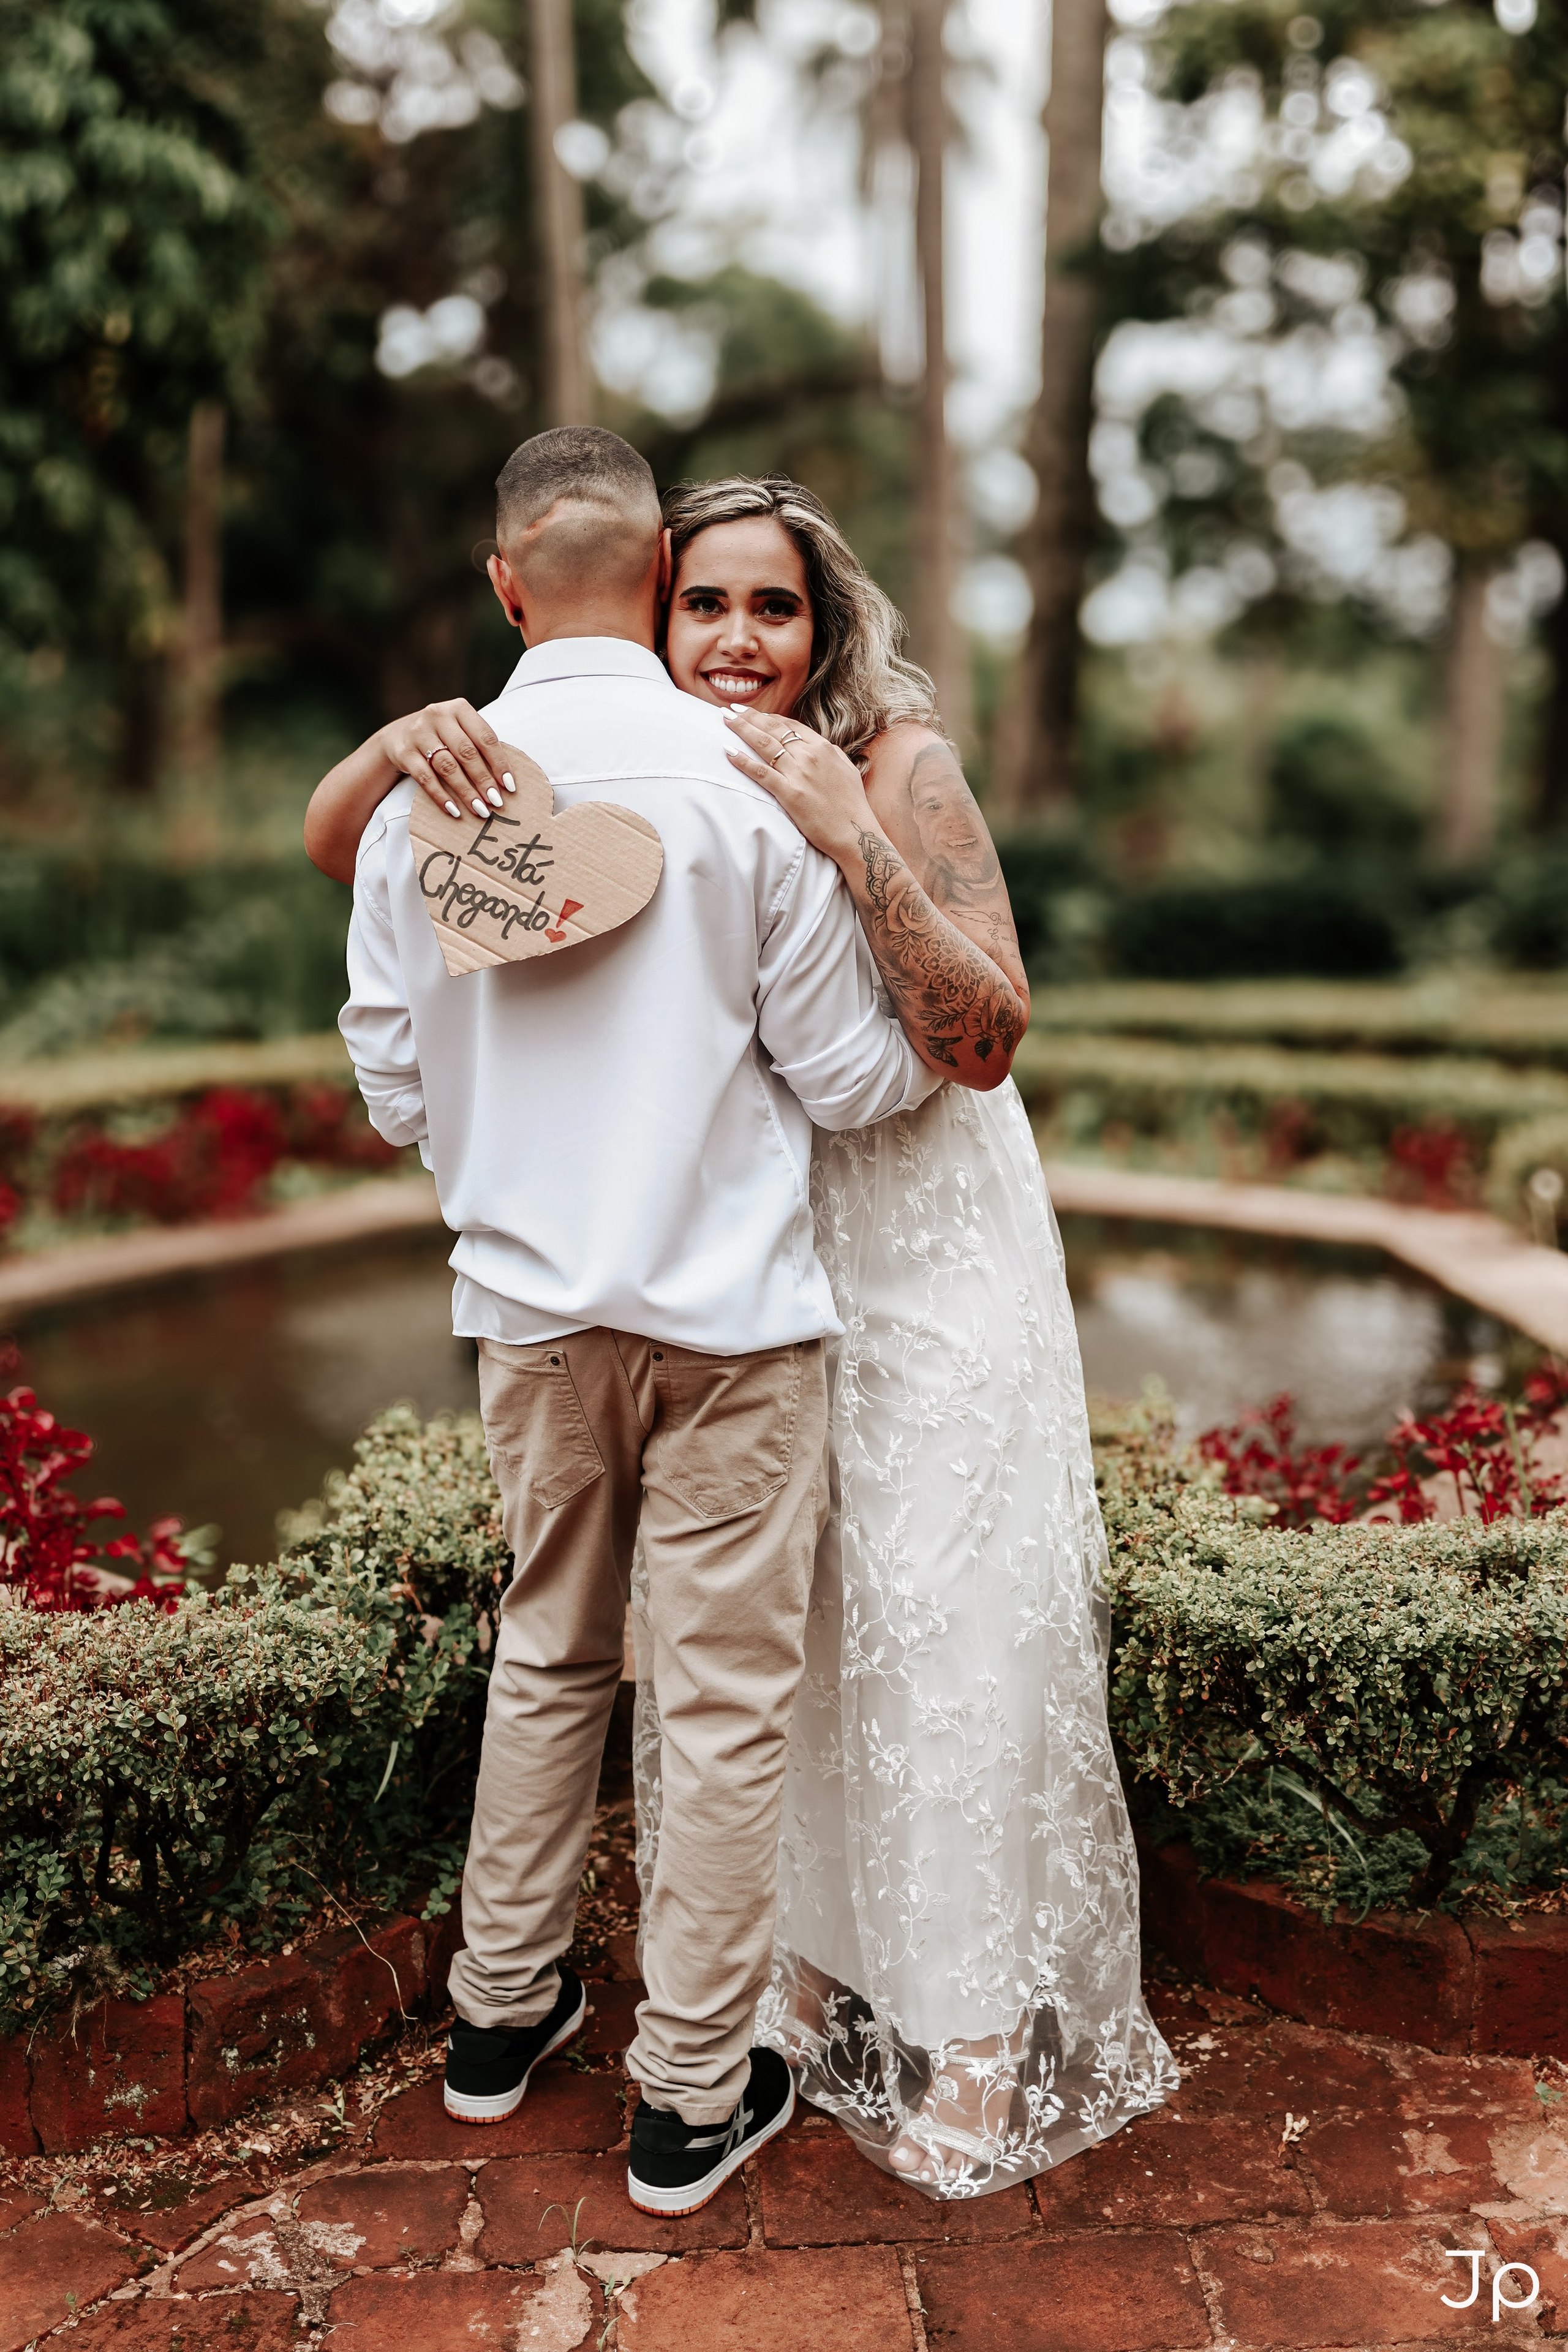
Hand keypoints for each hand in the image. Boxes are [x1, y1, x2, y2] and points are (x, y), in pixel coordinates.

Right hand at [377, 700, 515, 820]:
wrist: (398, 736)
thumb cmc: (441, 736)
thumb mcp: (460, 730)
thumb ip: (479, 746)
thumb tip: (504, 782)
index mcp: (459, 708)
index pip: (485, 737)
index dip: (499, 763)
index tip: (509, 786)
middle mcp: (438, 716)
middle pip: (466, 752)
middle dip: (483, 780)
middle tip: (496, 802)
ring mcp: (419, 733)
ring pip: (447, 766)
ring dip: (465, 791)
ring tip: (479, 809)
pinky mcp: (404, 752)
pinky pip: (425, 778)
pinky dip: (441, 796)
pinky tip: (453, 810)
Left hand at [723, 707, 868, 865]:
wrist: (855, 832)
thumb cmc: (852, 805)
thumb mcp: (845, 769)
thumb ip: (828, 754)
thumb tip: (816, 745)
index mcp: (823, 747)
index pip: (790, 725)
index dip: (768, 717)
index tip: (753, 713)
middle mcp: (809, 755)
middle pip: (773, 729)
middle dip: (749, 716)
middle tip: (730, 709)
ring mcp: (798, 773)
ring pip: (764, 744)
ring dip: (741, 729)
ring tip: (724, 719)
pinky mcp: (789, 793)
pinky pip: (760, 772)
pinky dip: (743, 760)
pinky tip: (728, 751)